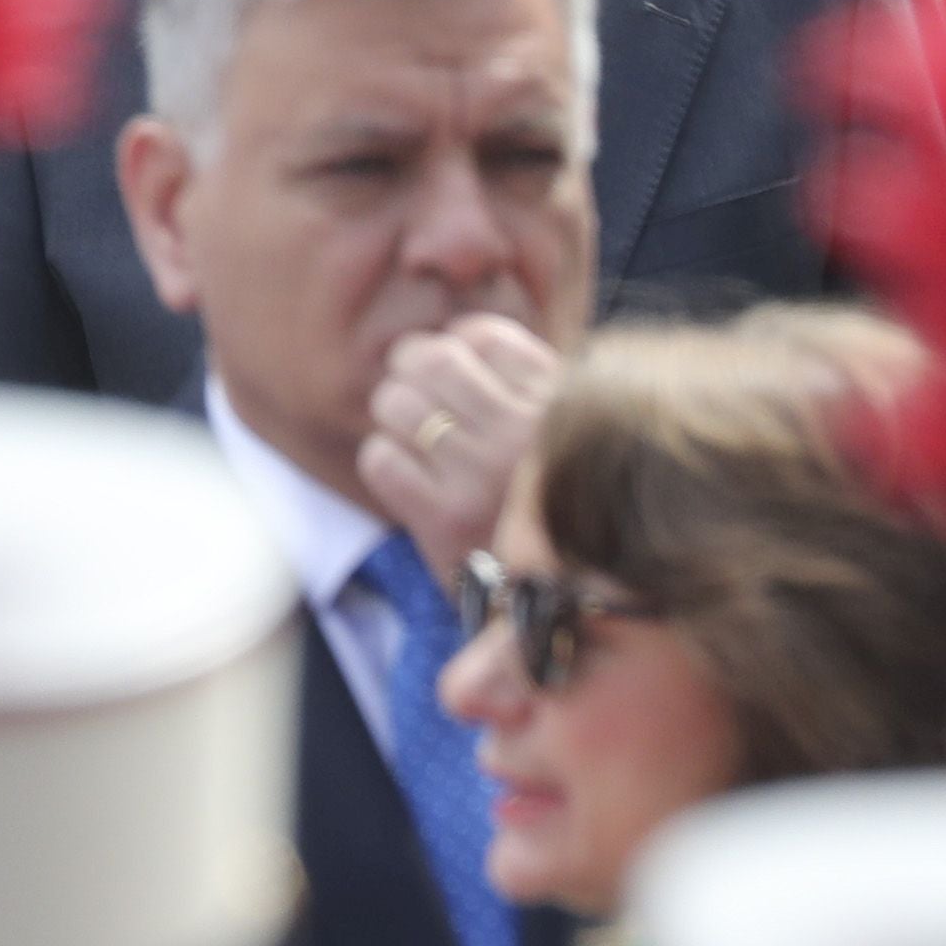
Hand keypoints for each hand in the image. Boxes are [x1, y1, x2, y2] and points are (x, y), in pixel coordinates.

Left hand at [357, 320, 561, 580]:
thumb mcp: (564, 440)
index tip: (454, 368)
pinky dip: (382, 462)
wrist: (559, 611)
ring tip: (409, 437)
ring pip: (398, 403)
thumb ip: (526, 387)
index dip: (455, 345)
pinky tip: (406, 479)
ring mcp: (486, 474)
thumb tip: (456, 334)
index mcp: (562, 405)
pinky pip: (380, 458)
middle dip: (408, 372)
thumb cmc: (553, 515)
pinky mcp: (447, 519)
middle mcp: (528, 433)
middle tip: (410, 393)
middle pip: (432, 360)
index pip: (485, 337)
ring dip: (391, 416)